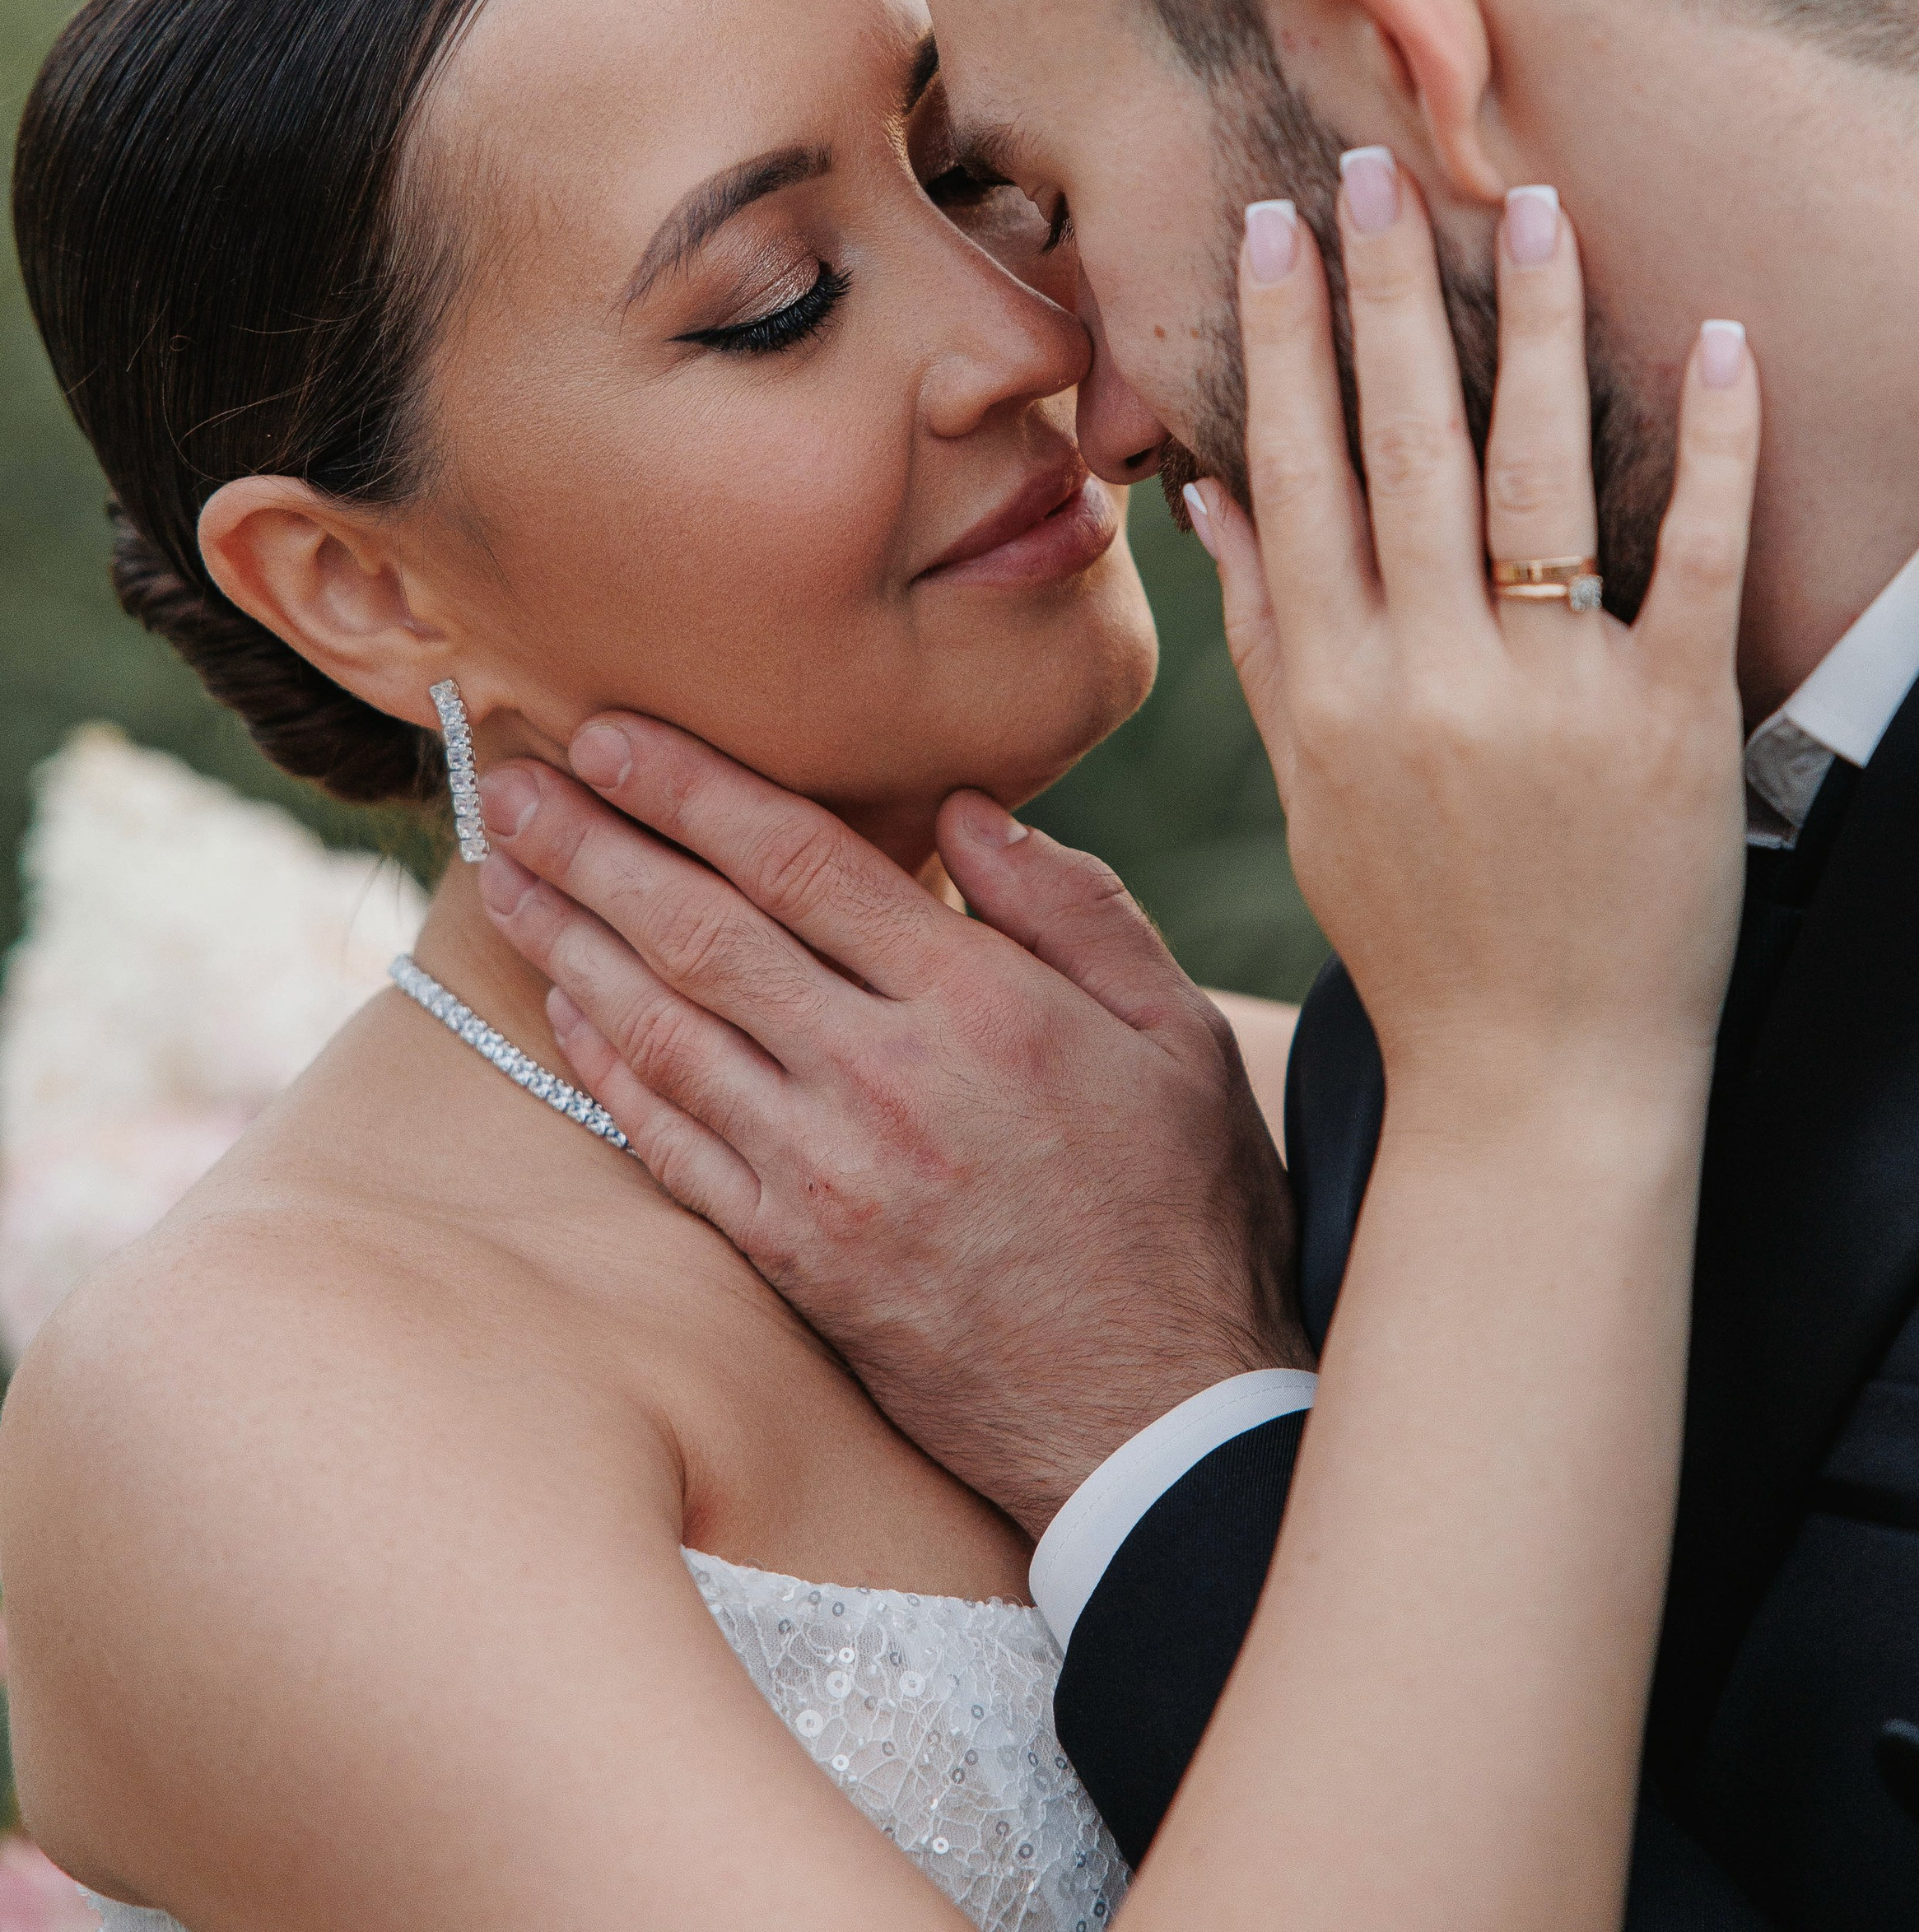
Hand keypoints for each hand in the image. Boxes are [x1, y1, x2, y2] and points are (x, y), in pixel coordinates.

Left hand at [474, 733, 1307, 1535]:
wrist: (1160, 1421)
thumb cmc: (1184, 1210)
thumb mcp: (1178, 1033)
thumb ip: (1074, 908)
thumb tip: (967, 810)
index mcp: (980, 1003)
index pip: (803, 860)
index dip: (694, 788)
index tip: (613, 731)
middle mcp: (885, 1080)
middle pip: (705, 933)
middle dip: (595, 844)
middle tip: (505, 781)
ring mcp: (827, 1178)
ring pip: (665, 1031)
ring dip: (568, 942)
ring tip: (500, 871)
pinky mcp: (796, 1262)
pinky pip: (674, 1147)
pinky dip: (607, 1070)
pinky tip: (558, 1008)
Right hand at [1196, 165, 1758, 1117]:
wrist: (1537, 1082)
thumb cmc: (1414, 929)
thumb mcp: (1308, 788)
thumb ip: (1262, 635)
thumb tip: (1206, 493)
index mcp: (1332, 689)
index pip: (1296, 475)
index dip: (1282, 343)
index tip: (1273, 227)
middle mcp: (1429, 679)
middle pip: (1401, 450)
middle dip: (1386, 296)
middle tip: (1375, 168)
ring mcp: (1554, 700)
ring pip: (1532, 477)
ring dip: (1532, 331)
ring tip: (1529, 206)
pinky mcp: (1672, 725)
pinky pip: (1689, 561)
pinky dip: (1712, 449)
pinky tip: (1722, 342)